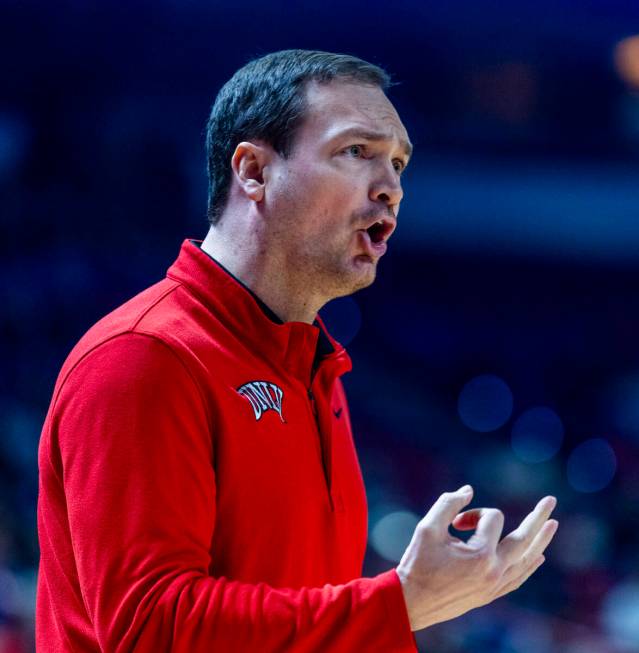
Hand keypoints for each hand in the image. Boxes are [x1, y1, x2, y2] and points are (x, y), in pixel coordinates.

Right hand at [395, 486, 557, 630]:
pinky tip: (538, 556)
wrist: (412, 602)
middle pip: (524, 539)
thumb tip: (468, 490)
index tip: (455, 523)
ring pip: (526, 560)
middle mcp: (494, 571)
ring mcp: (495, 585)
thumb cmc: (418, 562)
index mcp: (481, 554)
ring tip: (552, 525)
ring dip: (540, 540)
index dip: (474, 512)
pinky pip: (518, 578)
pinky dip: (529, 565)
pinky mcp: (490, 594)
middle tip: (551, 500)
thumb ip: (448, 503)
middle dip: (538, 517)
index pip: (492, 518)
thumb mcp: (427, 527)